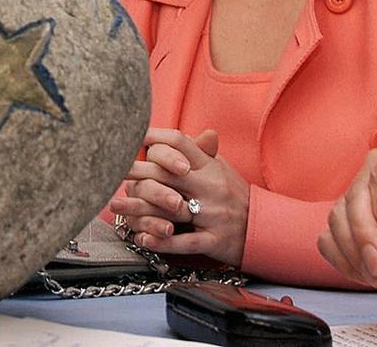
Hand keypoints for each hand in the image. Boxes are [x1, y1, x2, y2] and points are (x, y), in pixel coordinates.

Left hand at [108, 127, 248, 265]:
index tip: (129, 137)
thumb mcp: (219, 168)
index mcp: (210, 166)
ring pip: (171, 208)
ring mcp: (213, 214)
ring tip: (115, 205)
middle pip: (167, 173)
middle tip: (109, 168)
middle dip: (136, 170)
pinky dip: (162, 241)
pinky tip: (142, 238)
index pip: (179, 143)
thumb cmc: (234, 195)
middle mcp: (210, 187)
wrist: (266, 228)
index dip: (153, 138)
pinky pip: (185, 242)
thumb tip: (171, 134)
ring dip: (139, 208)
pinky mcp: (215, 240)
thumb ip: (197, 151)